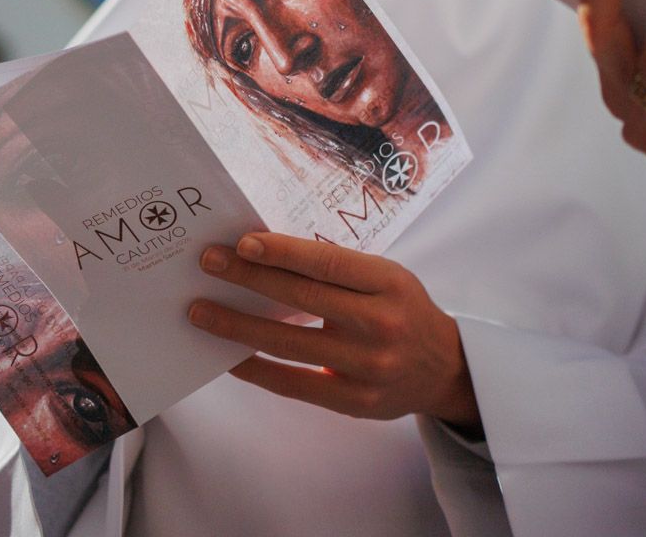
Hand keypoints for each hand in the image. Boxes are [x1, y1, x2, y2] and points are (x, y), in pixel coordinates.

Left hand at [189, 233, 480, 431]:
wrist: (444, 369)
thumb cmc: (402, 310)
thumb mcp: (385, 279)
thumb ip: (338, 271)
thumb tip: (267, 256)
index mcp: (389, 282)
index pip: (328, 263)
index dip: (283, 252)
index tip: (242, 242)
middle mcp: (381, 323)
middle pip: (303, 298)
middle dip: (249, 278)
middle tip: (208, 263)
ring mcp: (368, 366)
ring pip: (291, 343)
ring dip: (238, 326)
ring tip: (201, 311)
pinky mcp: (354, 401)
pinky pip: (294, 383)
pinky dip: (256, 368)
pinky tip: (228, 356)